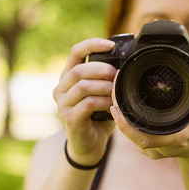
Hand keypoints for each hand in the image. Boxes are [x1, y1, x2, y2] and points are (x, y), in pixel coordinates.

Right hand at [53, 38, 116, 165]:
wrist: (89, 144)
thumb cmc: (98, 115)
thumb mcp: (102, 92)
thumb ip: (108, 77)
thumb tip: (127, 61)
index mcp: (68, 76)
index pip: (76, 52)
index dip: (93, 44)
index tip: (111, 44)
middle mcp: (61, 88)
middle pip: (79, 69)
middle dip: (103, 69)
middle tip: (117, 75)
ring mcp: (62, 104)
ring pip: (83, 86)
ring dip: (105, 86)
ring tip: (117, 91)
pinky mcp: (69, 118)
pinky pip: (88, 104)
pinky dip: (104, 102)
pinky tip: (113, 105)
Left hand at [110, 67, 188, 158]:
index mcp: (177, 138)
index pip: (146, 138)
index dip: (127, 126)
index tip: (116, 107)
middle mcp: (164, 147)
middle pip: (133, 137)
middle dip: (119, 117)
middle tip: (113, 93)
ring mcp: (156, 151)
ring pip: (131, 138)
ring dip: (121, 119)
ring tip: (116, 96)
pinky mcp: (150, 150)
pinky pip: (134, 138)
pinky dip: (126, 124)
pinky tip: (122, 108)